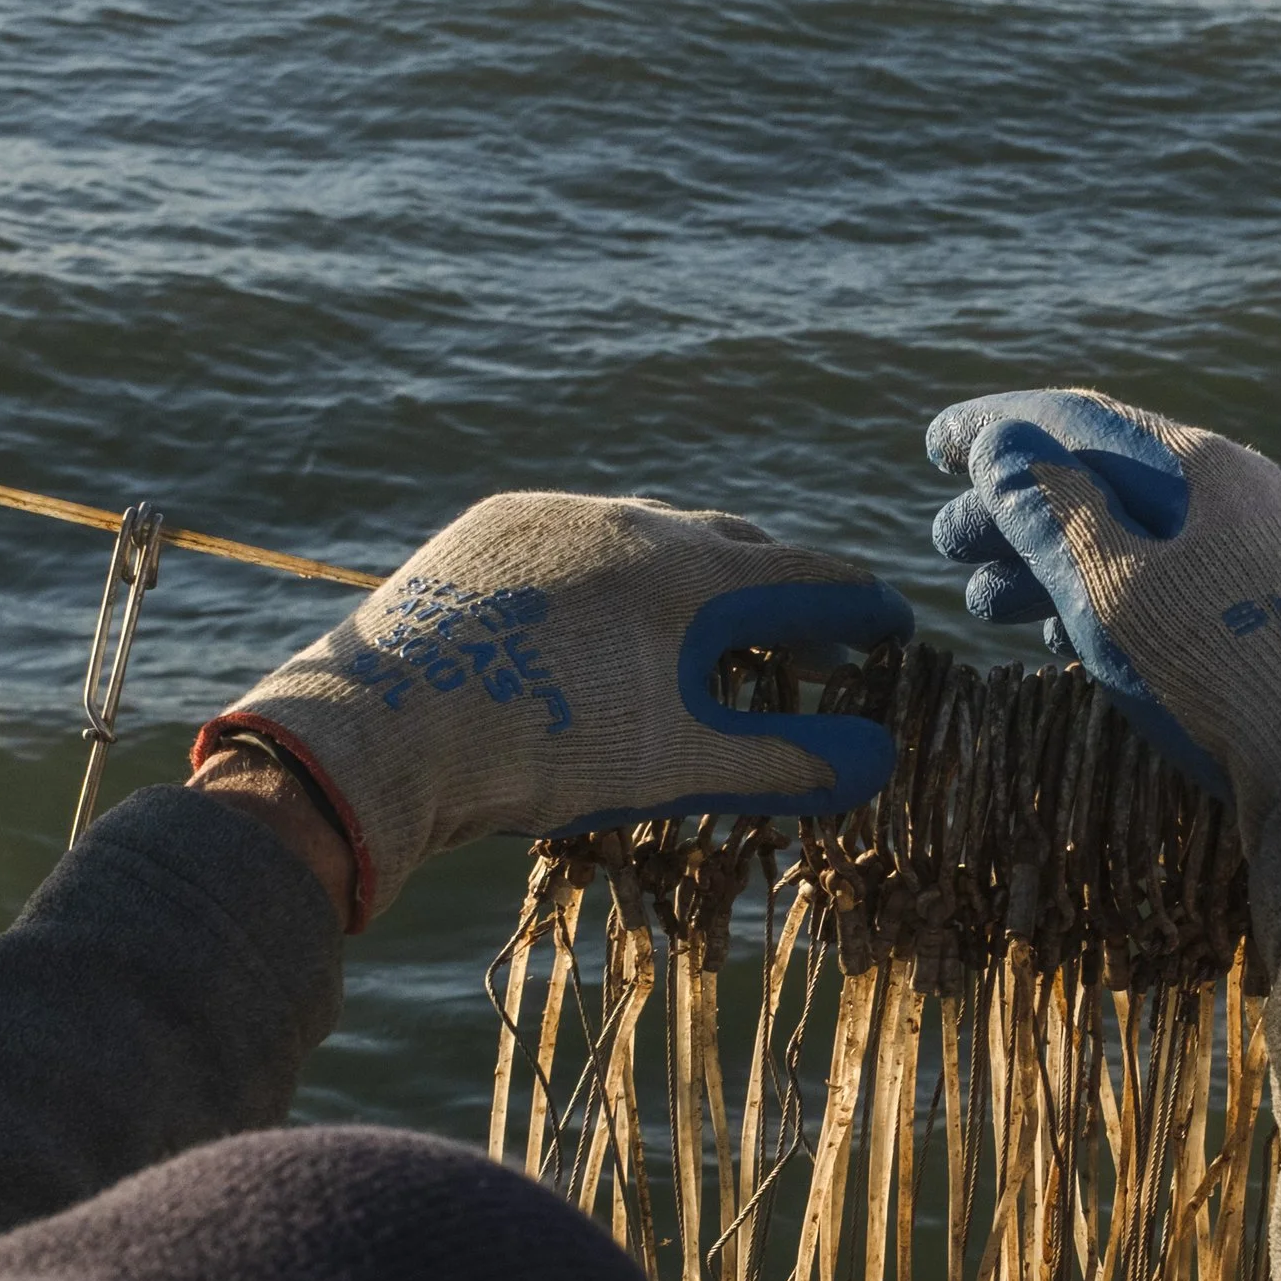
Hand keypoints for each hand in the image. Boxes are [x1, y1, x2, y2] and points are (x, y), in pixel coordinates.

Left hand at [196, 493, 910, 927]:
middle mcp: (631, 519)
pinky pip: (583, 539)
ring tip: (713, 633)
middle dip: (782, 598)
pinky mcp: (492, 529)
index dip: (862, 610)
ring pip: (655, 537)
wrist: (383, 731)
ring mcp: (555, 515)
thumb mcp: (679, 765)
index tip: (896, 631)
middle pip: (737, 548)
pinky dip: (621, 577)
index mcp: (690, 571)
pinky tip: (611, 620)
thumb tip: (878, 759)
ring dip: (699, 582)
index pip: (808, 579)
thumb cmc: (544, 752)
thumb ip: (785, 758)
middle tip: (813, 645)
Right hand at [925, 390, 1280, 843]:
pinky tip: (1055, 633)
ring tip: (979, 601)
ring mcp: (1252, 561)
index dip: (997, 428)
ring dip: (1046, 563)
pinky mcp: (1260, 622)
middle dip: (1013, 508)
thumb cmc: (1222, 669)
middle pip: (1102, 481)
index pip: (1078, 420)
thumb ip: (1054, 513)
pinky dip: (1097, 600)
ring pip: (1128, 542)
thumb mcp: (1116, 585)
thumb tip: (1004, 445)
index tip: (934, 443)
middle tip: (944, 540)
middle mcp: (1233, 497)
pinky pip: (1161, 587)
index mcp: (1201, 467)